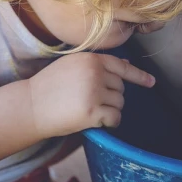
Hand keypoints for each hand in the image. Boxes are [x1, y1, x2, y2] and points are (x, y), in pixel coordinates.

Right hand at [28, 53, 154, 136]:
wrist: (30, 106)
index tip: (152, 82)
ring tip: (86, 109)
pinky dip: (109, 123)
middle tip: (89, 101)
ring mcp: (94, 91)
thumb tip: (126, 64)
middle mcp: (94, 72)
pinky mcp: (92, 111)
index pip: (121, 66)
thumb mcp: (72, 67)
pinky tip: (93, 121)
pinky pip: (115, 118)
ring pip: (119, 103)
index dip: (138, 76)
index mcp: (90, 59)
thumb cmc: (50, 87)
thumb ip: (97, 65)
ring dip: (109, 110)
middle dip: (111, 96)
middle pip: (121, 87)